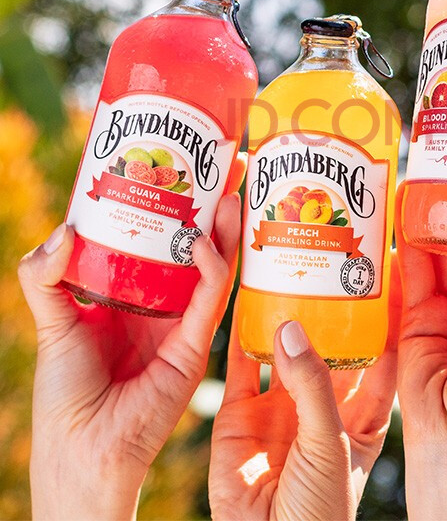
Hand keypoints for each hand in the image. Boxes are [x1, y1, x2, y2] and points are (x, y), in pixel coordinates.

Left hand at [19, 192, 241, 520]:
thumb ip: (45, 276)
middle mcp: (166, 305)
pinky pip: (210, 300)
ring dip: (227, 229)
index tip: (186, 168)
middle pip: (199, 246)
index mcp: (136, 295)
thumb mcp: (51, 321)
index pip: (164, 241)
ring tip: (232, 188)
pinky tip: (208, 243)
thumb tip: (64, 228)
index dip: (178, 205)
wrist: (81, 450)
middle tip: (227, 165)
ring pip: (216, 267)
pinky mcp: (195, 347)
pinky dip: (213, 270)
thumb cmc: (65, 394)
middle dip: (215, 207)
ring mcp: (185, 325)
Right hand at [208, 261, 399, 520]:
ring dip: (281, 311)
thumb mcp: (332, 444)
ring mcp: (280, 406)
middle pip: (327, 343)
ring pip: (283, 346)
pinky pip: (238, 364)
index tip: (383, 273)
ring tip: (280, 267)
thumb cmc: (320, 513)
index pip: (378, 353)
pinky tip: (239, 297)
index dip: (381, 316)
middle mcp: (322, 403)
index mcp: (361, 414)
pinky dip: (238, 331)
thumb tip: (292, 327)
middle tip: (326, 258)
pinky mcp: (240, 414)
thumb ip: (314, 386)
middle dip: (327, 306)